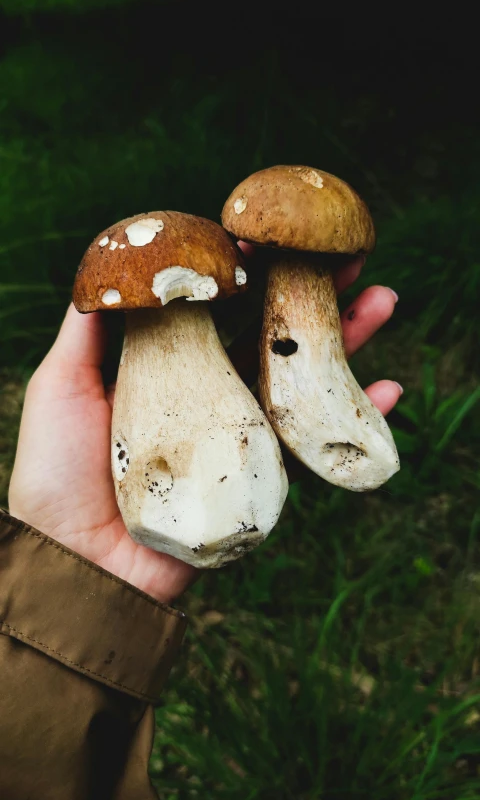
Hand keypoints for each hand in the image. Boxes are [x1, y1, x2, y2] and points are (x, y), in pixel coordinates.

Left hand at [8, 254, 400, 603]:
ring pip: (302, 379)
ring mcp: (239, 437)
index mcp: (168, 367)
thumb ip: (87, 330)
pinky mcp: (258, 480)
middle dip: (316, 294)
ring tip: (384, 301)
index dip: (254, 271)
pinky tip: (390, 390)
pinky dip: (356, 418)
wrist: (75, 563)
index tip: (281, 236)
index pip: (222, 308)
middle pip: (273, 335)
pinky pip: (315, 443)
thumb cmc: (55, 473)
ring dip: (348, 339)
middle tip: (355, 257)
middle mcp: (210, 395)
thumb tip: (112, 262)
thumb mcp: (61, 386)